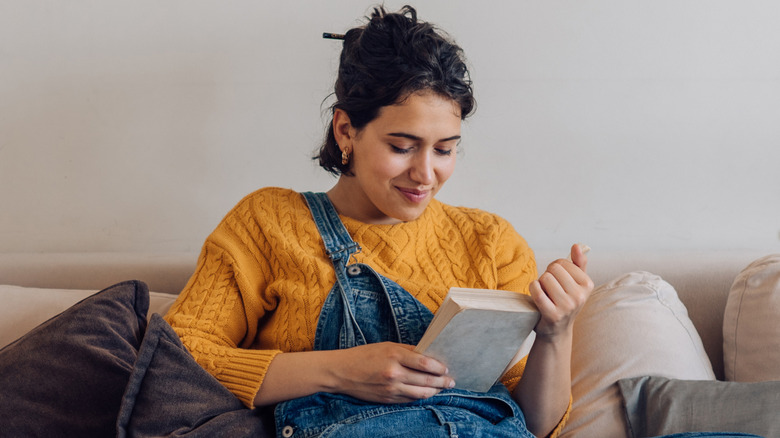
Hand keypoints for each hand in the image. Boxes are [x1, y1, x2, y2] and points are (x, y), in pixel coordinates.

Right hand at [331, 342, 453, 403]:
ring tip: (441, 388)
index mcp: (394, 356)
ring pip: (420, 393)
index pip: (424, 363)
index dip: (439, 367)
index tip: (446, 368)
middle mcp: (394, 373)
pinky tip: (425, 393)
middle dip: (442, 381)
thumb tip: (427, 354)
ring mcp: (391, 389)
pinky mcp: (387, 399)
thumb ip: (407, 350)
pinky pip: (409, 400)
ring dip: (434, 391)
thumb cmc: (364, 355)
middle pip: (426, 380)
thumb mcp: (386, 346)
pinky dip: (420, 396)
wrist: (341, 372)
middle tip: (451, 381)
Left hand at [529, 244, 593, 339]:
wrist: (556, 331)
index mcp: (587, 285)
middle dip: (547, 275)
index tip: (558, 280)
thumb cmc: (565, 302)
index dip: (554, 269)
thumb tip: (577, 245)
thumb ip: (578, 263)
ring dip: (540, 284)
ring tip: (546, 294)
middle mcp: (580, 296)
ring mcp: (567, 306)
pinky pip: (536, 290)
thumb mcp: (575, 283)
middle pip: (553, 269)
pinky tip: (537, 296)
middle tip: (550, 288)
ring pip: (544, 278)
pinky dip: (533, 289)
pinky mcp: (552, 314)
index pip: (562, 262)